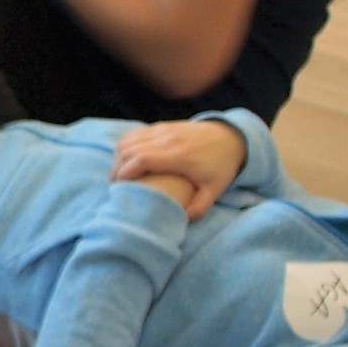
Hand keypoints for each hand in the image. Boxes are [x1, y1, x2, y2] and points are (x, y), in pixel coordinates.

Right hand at [109, 118, 247, 218]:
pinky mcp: (162, 126)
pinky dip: (125, 147)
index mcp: (179, 156)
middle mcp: (168, 139)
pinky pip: (135, 134)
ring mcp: (164, 130)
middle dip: (116, 168)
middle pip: (128, 149)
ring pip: (128, 140)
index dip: (125, 172)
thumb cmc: (221, 166)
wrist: (231, 137)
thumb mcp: (215, 190)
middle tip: (116, 186)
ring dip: (118, 157)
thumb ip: (199, 208)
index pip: (142, 159)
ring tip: (119, 174)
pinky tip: (127, 161)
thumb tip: (180, 219)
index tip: (120, 188)